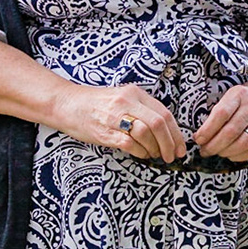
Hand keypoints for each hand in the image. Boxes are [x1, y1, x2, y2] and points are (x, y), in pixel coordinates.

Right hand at [52, 82, 184, 161]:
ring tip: (156, 155)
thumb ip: (141, 109)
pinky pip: (130, 144)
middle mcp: (126, 101)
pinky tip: (142, 154)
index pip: (164, 113)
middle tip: (172, 156)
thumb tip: (165, 131)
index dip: (176, 133)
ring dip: (155, 149)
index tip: (181, 146)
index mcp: (134, 92)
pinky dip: (141, 152)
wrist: (67, 104)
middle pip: (158, 123)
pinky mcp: (105, 131)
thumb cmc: (95, 104)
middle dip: (170, 143)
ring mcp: (115, 116)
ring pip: (146, 133)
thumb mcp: (121, 97)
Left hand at [193, 72, 247, 160]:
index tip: (198, 138)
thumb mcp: (234, 95)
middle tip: (203, 150)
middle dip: (213, 145)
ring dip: (224, 152)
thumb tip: (201, 133)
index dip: (207, 129)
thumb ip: (220, 111)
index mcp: (239, 94)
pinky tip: (229, 154)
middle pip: (230, 131)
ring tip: (215, 152)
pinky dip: (237, 156)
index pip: (221, 114)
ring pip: (241, 143)